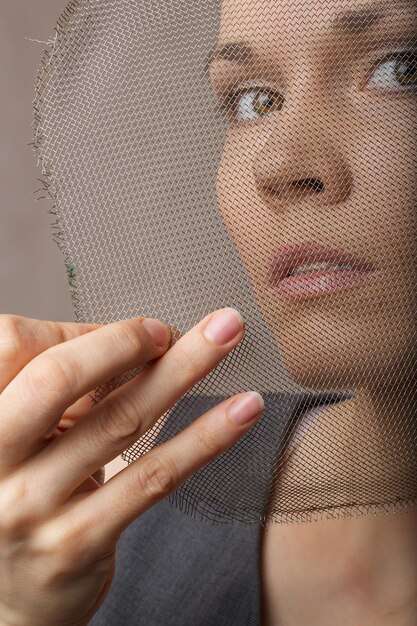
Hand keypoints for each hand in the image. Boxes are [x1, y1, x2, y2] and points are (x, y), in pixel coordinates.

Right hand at [0, 310, 263, 625]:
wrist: (10, 600)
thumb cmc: (23, 498)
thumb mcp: (23, 439)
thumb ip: (64, 391)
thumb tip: (137, 341)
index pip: (17, 345)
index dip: (81, 332)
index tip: (137, 330)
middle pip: (58, 378)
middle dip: (125, 339)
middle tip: (175, 326)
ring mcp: (31, 506)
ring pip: (121, 420)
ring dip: (185, 369)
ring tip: (227, 335)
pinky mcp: (78, 542)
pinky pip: (153, 478)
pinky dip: (205, 437)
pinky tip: (243, 410)